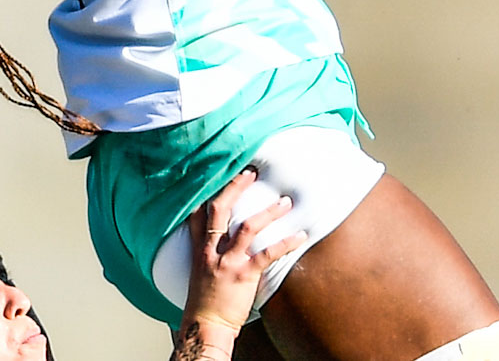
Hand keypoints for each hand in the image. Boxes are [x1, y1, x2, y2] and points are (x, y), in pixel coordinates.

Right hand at [182, 167, 307, 333]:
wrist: (204, 326)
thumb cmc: (204, 301)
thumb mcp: (200, 270)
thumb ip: (210, 252)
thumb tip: (225, 239)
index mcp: (199, 248)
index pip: (198, 212)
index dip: (208, 190)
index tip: (221, 173)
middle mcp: (211, 250)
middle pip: (219, 209)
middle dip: (235, 187)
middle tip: (251, 172)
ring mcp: (226, 262)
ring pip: (247, 227)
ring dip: (268, 212)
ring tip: (285, 202)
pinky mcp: (243, 275)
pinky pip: (267, 254)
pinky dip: (286, 244)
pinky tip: (300, 236)